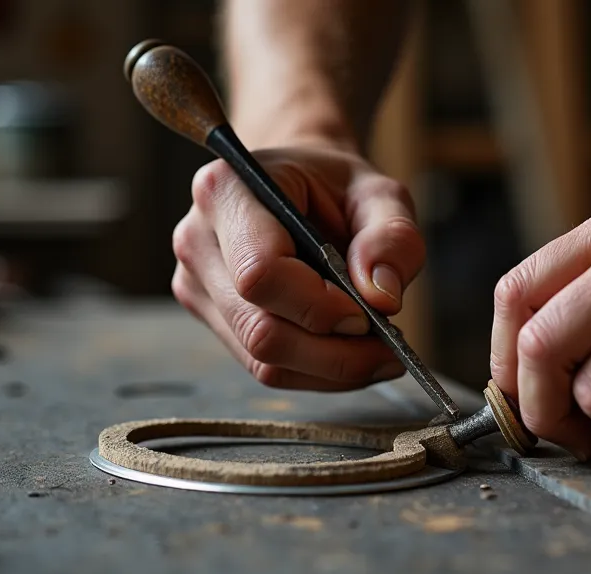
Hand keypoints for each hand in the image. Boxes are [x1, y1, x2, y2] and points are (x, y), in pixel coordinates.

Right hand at [171, 144, 423, 389]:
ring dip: (330, 369)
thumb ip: (392, 237)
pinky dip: (317, 372)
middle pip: (260, 330)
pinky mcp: (211, 317)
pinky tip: (350, 352)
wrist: (299, 186)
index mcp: (227, 190)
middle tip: (388, 346)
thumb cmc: (335, 185)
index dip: (319, 306)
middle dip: (333, 352)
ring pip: (263, 360)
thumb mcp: (379, 193)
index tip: (368, 312)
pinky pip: (265, 367)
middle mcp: (199, 239)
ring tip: (378, 351)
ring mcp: (198, 284)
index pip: (261, 272)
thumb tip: (382, 297)